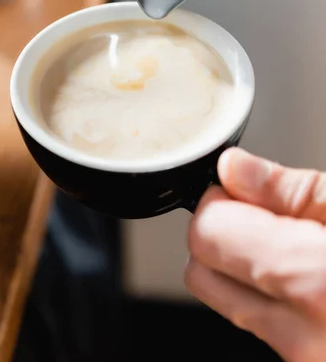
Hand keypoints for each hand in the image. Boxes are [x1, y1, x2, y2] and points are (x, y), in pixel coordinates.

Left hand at [185, 148, 325, 361]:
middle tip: (270, 217)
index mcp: (311, 283)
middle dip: (223, 235)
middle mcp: (301, 338)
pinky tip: (307, 274)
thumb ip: (291, 190)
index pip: (206, 235)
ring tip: (295, 245)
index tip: (244, 191)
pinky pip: (259, 321)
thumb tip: (234, 169)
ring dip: (243, 265)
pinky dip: (267, 292)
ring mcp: (302, 359)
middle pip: (200, 274)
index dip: (220, 202)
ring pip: (225, 300)